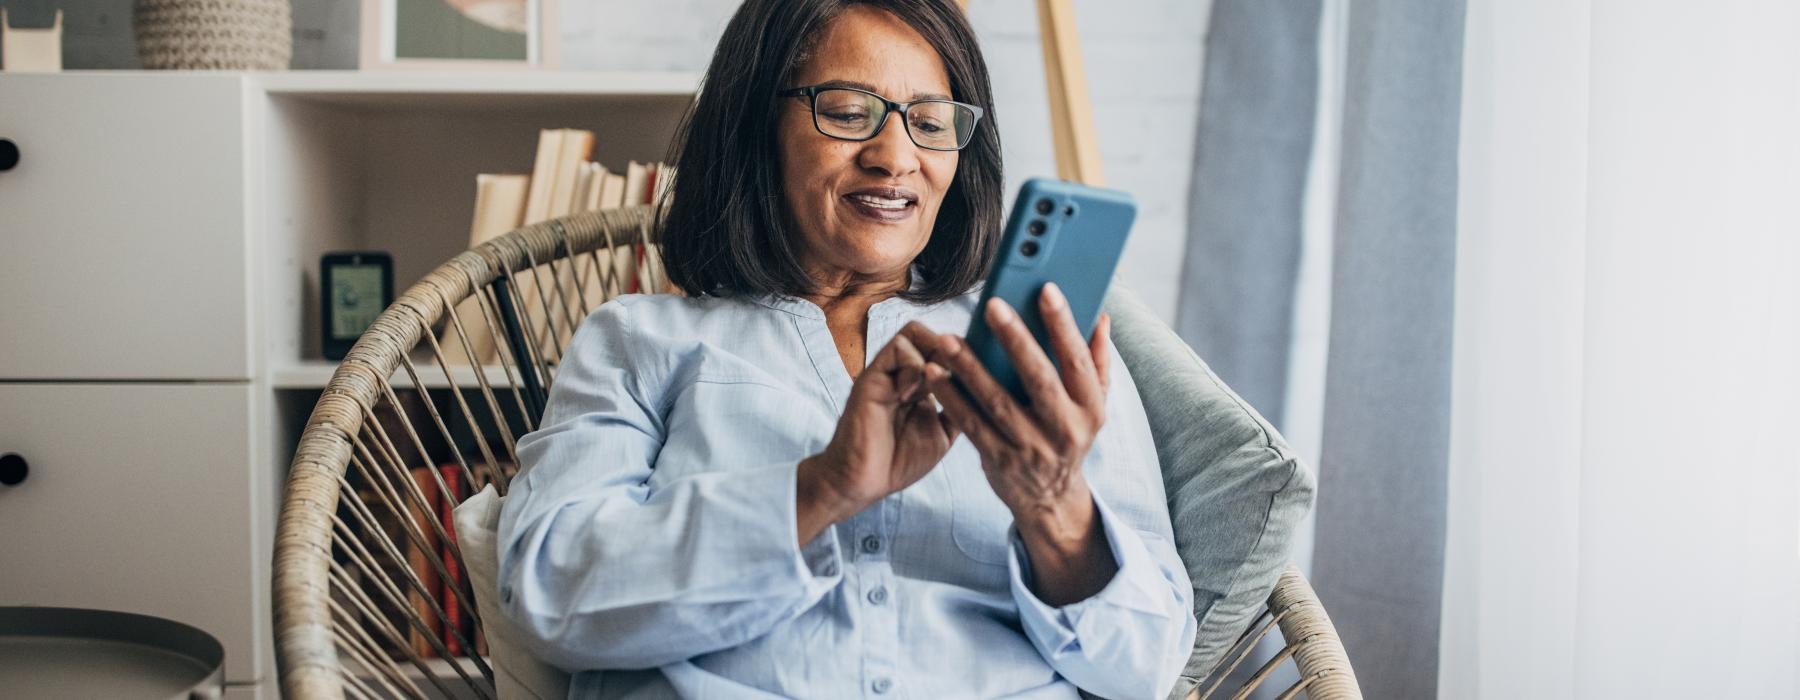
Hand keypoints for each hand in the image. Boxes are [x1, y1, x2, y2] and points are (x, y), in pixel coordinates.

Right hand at [796, 321, 960, 542]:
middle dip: (952, 350)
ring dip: (933, 354)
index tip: (979, 374)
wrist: (862, 483)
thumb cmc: (898, 462)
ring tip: (937, 383)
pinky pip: (897, 348)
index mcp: (921, 385)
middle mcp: (903, 373)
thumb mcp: (942, 434)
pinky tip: (913, 395)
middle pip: (932, 334)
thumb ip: (959, 409)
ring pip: (914, 333)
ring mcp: (887, 373)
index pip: (945, 351)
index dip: (965, 356)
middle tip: (960, 375)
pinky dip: (913, 365)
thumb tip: (987, 389)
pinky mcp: (871, 377)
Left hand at [921, 283, 1117, 603]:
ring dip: (970, 368)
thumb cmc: (1069, 436)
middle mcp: (1064, 429)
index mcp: (1090, 408)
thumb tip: (1101, 317)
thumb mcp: (1093, 406)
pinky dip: (951, 398)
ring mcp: (1030, 447)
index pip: (1078, 361)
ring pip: (997, 402)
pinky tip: (934, 373)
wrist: (1051, 499)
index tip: (1046, 289)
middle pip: (1039, 378)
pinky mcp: (999, 460)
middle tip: (991, 305)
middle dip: (1016, 340)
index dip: (1064, 325)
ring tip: (948, 340)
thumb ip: (1097, 362)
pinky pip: (971, 424)